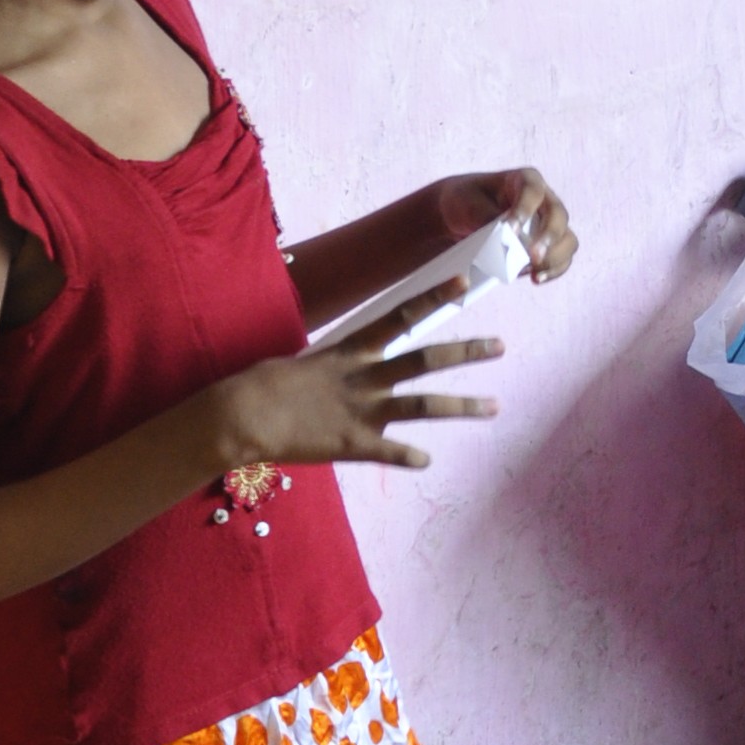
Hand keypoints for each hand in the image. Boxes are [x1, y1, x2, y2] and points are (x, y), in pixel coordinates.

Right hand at [208, 283, 502, 479]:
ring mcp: (363, 410)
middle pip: (426, 359)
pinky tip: (426, 461)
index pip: (400, 316)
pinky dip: (410, 457)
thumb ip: (339, 364)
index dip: (433, 299)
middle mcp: (365, 376)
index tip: (463, 284)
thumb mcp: (309, 362)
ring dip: (462, 406)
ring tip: (494, 406)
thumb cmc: (267, 385)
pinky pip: (390, 451)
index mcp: (352, 350)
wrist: (243, 414)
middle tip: (501, 346)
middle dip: (467, 352)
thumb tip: (350, 363)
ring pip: (423, 405)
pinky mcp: (352, 443)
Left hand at [437, 168, 576, 282]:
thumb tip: (507, 235)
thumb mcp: (469, 203)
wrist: (461, 216)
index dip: (525, 210)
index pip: (533, 191)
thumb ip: (486, 215)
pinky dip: (553, 270)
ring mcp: (549, 223)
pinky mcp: (548, 245)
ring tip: (535, 274)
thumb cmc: (465, 202)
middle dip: (549, 238)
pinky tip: (534, 279)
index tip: (511, 230)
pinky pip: (562, 259)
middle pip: (559, 216)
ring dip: (555, 258)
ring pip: (568, 239)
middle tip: (533, 257)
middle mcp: (544, 199)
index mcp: (525, 180)